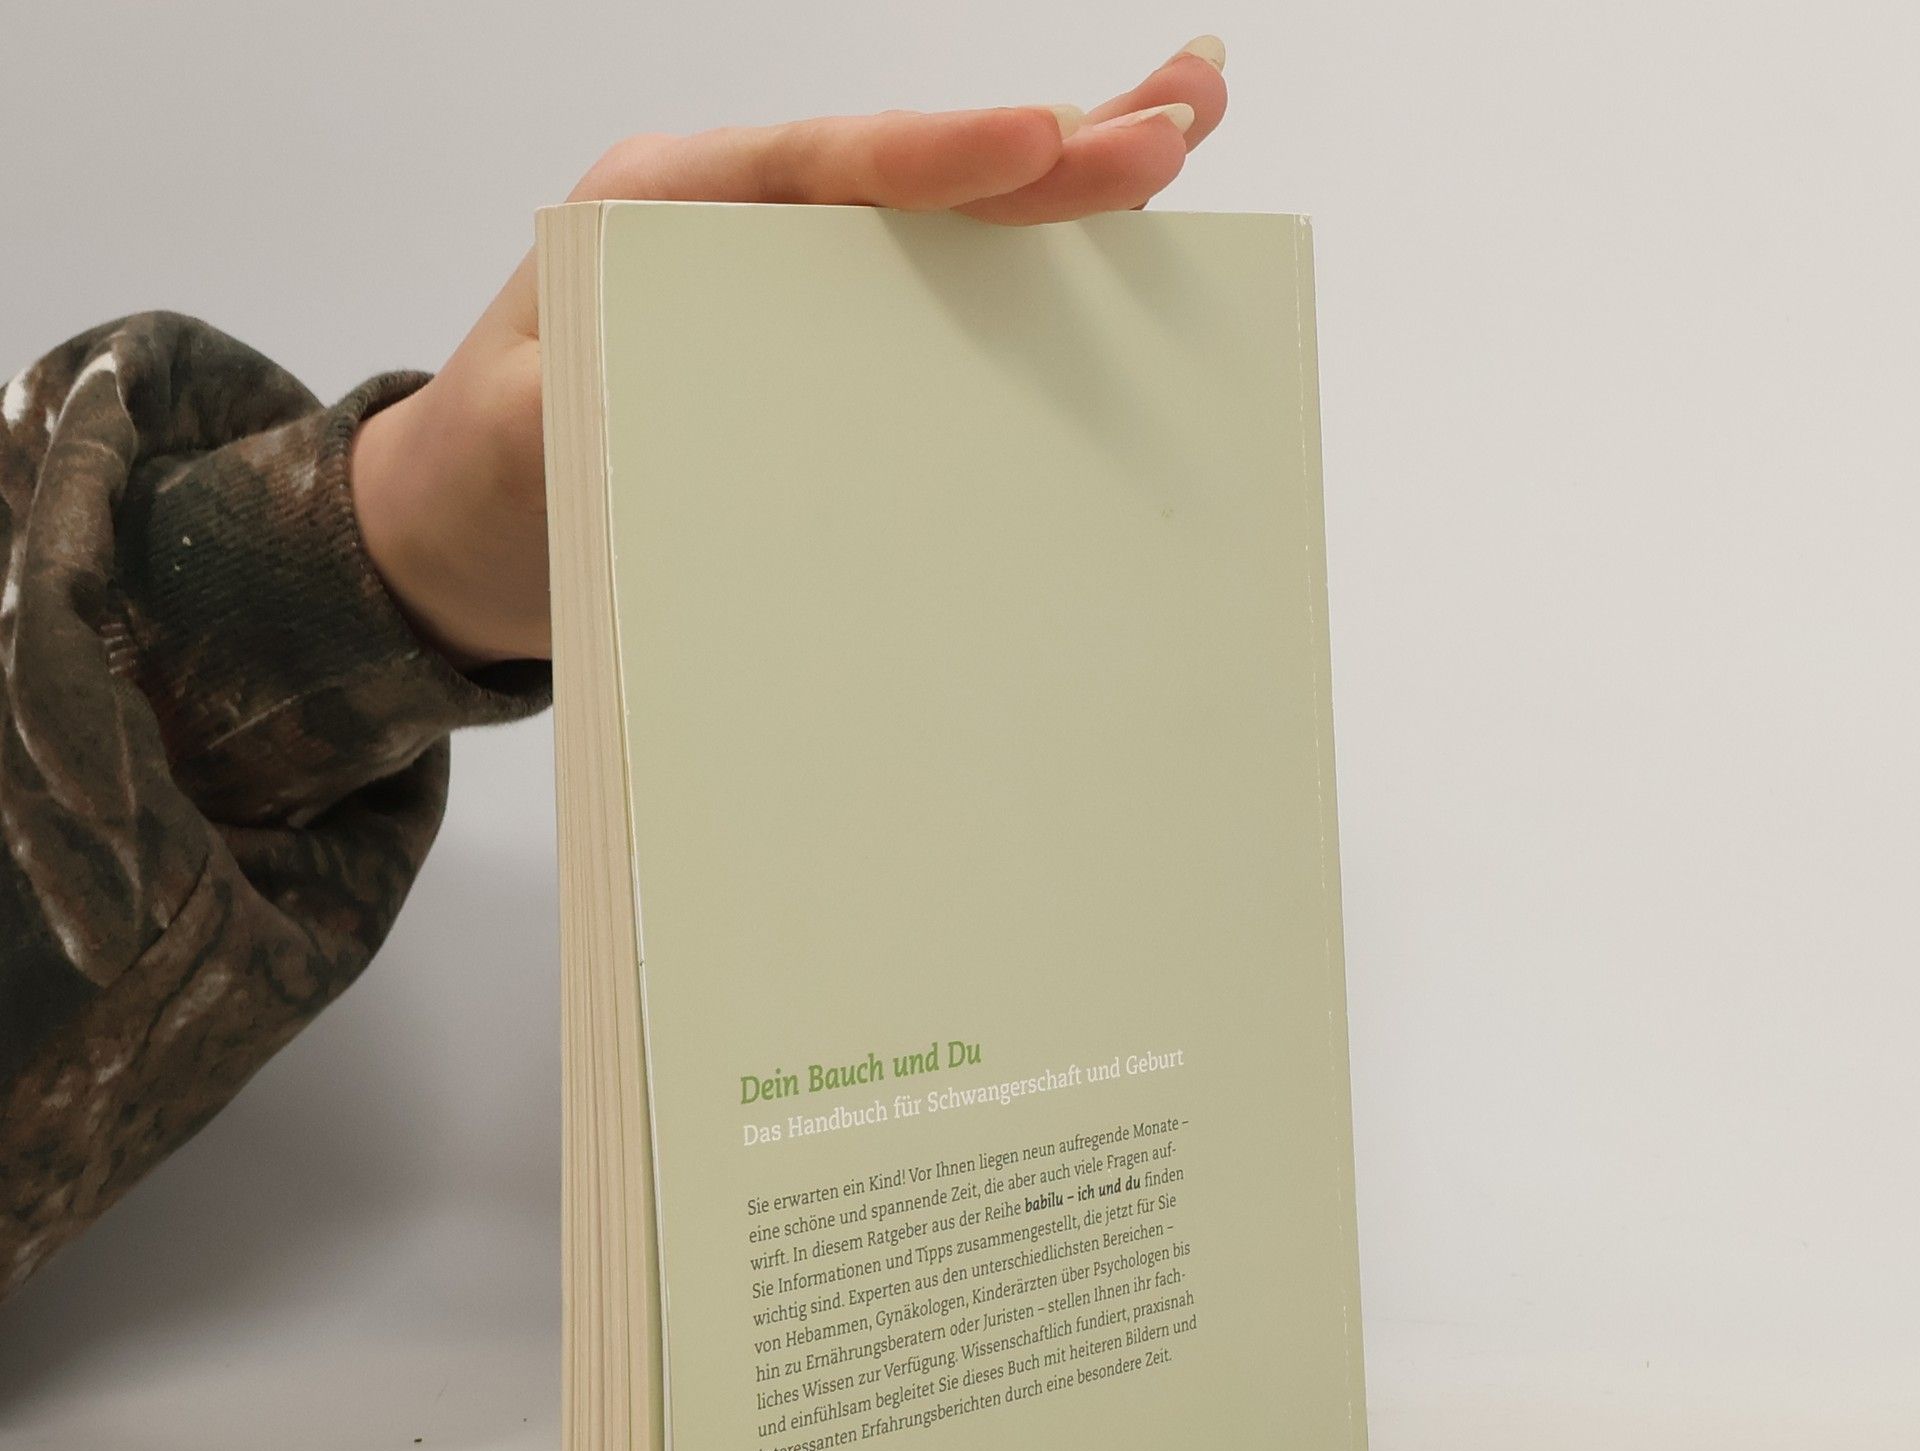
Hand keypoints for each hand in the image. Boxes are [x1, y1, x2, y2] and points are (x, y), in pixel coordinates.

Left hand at [349, 37, 1229, 672]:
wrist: (464, 533)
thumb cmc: (484, 478)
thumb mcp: (518, 438)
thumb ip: (600, 403)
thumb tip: (729, 412)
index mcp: (663, 214)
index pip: (818, 165)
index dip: (937, 156)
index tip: (1046, 144)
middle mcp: (740, 233)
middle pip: (912, 174)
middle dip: (1051, 144)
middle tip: (1181, 119)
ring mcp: (789, 293)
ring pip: (942, 226)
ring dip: (1066, 187)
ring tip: (1186, 132)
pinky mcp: (818, 361)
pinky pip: (932, 306)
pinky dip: (1024, 276)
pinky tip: (1111, 254)